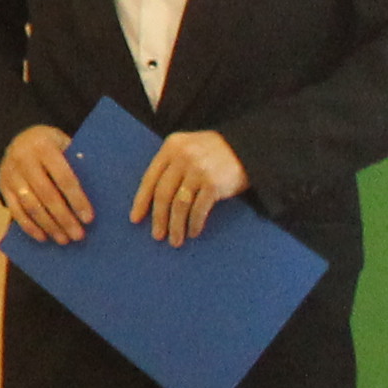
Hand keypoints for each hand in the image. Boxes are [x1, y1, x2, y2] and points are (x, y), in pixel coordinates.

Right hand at [0, 125, 90, 244]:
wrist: (19, 137)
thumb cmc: (52, 145)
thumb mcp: (64, 144)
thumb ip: (76, 163)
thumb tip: (98, 194)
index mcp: (44, 146)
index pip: (63, 177)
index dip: (77, 199)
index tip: (88, 218)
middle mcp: (24, 159)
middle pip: (46, 194)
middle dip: (64, 218)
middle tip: (78, 235)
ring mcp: (10, 174)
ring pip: (30, 205)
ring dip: (48, 225)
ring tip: (64, 239)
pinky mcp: (2, 186)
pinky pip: (15, 210)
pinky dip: (29, 226)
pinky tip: (43, 237)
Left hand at [136, 126, 246, 246]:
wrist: (251, 148)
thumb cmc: (216, 152)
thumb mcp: (189, 148)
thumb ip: (172, 165)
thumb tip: (154, 200)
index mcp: (171, 147)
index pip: (150, 178)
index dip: (141, 201)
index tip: (135, 219)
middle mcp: (182, 157)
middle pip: (163, 194)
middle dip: (158, 218)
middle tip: (157, 235)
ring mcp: (198, 170)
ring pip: (179, 204)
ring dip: (175, 226)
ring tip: (175, 240)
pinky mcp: (213, 184)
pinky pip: (198, 209)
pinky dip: (194, 223)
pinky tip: (193, 232)